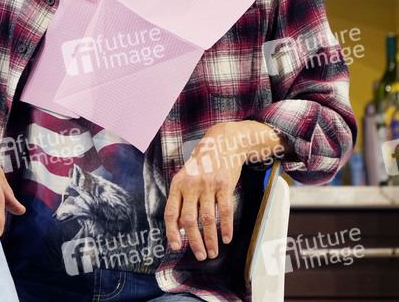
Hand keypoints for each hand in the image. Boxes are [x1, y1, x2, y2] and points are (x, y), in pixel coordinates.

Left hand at [164, 121, 285, 260]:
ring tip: (213, 252)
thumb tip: (179, 227)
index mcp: (178, 184)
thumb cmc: (202, 163)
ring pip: (207, 219)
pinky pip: (225, 211)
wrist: (223, 142)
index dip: (172, 232)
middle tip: (200, 255)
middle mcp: (191, 185)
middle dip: (194, 242)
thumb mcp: (186, 176)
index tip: (176, 246)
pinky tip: (227, 238)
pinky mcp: (225, 184)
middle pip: (189, 220)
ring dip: (210, 239)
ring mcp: (208, 184)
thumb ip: (182, 198)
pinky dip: (226, 227)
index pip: (171, 213)